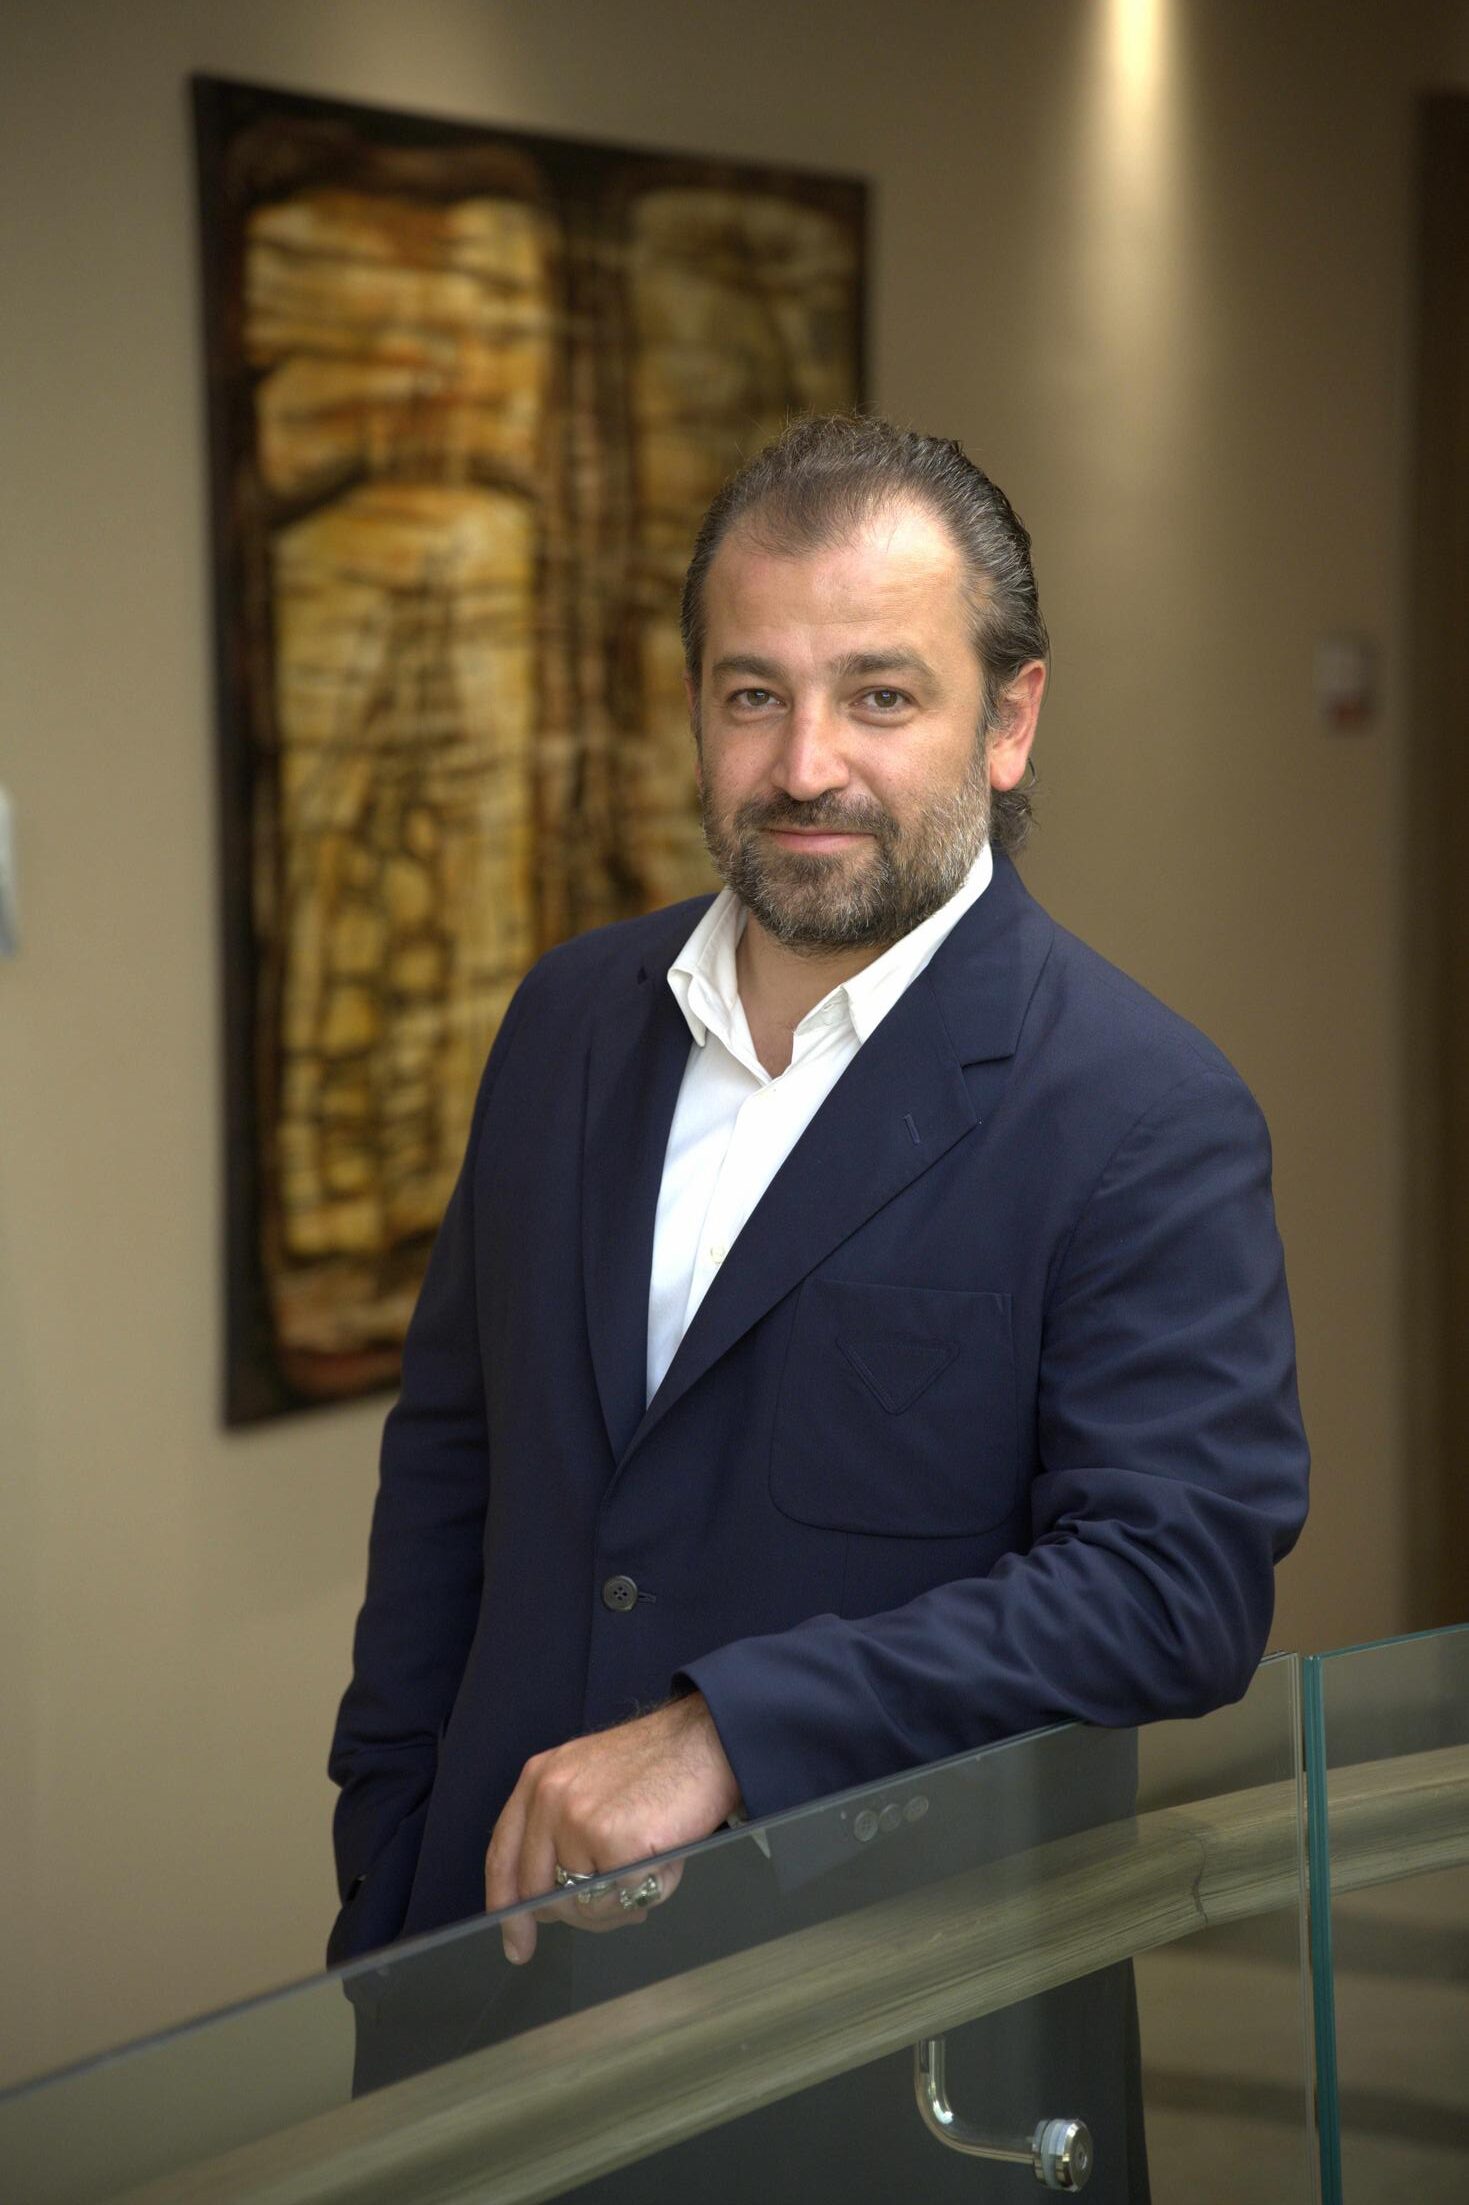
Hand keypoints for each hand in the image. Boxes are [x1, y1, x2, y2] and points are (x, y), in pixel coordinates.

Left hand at [484, 1692, 741, 1962]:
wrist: (707, 1739)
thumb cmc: (658, 1765)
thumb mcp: (587, 1779)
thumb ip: (558, 1830)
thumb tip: (549, 1904)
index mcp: (538, 1779)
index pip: (504, 1856)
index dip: (506, 1908)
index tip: (516, 1944)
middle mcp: (550, 1797)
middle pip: (540, 1893)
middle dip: (576, 1915)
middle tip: (617, 1906)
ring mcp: (580, 1820)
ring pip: (583, 1905)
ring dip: (618, 1903)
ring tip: (649, 1863)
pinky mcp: (617, 1842)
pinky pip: (622, 1901)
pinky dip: (648, 1891)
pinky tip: (664, 1859)